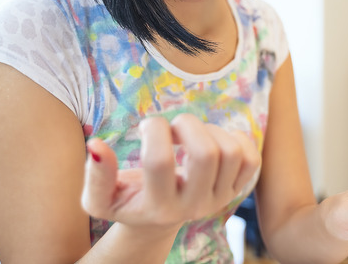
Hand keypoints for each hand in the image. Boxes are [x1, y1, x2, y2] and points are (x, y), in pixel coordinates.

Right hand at [81, 114, 260, 230]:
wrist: (157, 221)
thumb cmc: (127, 202)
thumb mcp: (101, 198)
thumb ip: (96, 175)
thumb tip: (96, 145)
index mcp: (159, 207)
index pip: (159, 162)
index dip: (152, 131)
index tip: (145, 125)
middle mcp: (194, 206)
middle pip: (205, 154)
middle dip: (187, 126)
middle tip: (173, 127)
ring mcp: (219, 198)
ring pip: (230, 152)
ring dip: (210, 129)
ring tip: (191, 133)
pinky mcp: (236, 189)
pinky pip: (251, 158)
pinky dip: (235, 138)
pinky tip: (213, 138)